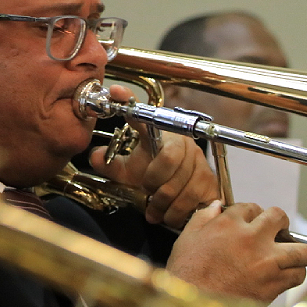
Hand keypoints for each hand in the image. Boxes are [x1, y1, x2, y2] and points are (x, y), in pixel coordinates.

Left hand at [89, 85, 219, 229]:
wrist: (186, 201)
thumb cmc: (155, 182)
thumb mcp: (129, 173)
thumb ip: (109, 165)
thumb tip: (96, 155)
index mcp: (160, 136)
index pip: (144, 116)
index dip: (129, 102)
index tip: (115, 91)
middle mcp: (183, 144)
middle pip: (167, 159)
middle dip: (153, 180)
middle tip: (146, 189)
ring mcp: (199, 163)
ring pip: (178, 185)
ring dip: (161, 203)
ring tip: (154, 210)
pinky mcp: (210, 182)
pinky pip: (190, 199)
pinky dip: (174, 213)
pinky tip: (168, 214)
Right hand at [165, 202, 306, 303]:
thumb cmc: (186, 276)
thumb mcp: (187, 239)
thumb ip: (203, 218)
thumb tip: (216, 206)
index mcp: (229, 224)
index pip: (253, 208)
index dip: (253, 216)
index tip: (252, 226)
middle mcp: (251, 239)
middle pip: (281, 218)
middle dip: (279, 225)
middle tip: (276, 235)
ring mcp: (267, 262)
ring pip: (301, 249)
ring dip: (296, 251)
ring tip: (288, 256)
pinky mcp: (274, 285)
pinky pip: (298, 275)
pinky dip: (294, 274)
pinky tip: (284, 275)